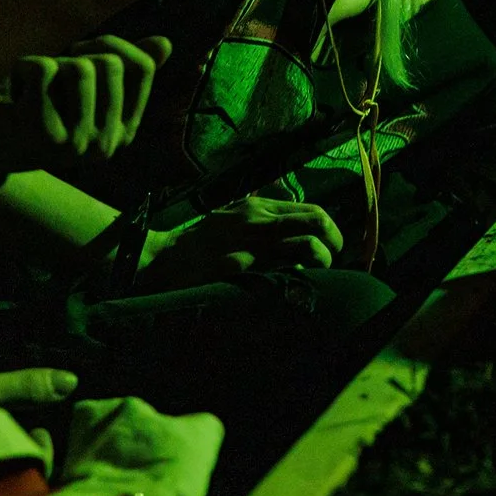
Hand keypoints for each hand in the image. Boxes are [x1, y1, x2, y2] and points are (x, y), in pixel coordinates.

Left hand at [0, 35, 174, 177]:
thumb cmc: (40, 108)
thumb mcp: (86, 89)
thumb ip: (126, 68)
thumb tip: (164, 43)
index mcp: (124, 134)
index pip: (142, 66)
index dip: (113, 44)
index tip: (83, 53)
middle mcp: (105, 146)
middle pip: (110, 63)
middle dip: (77, 54)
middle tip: (53, 77)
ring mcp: (73, 144)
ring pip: (80, 66)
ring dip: (52, 63)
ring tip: (35, 87)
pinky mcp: (37, 132)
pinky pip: (43, 68)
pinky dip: (23, 66)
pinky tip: (14, 90)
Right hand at [131, 196, 343, 293]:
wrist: (161, 258)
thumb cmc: (200, 240)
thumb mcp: (233, 215)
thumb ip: (264, 217)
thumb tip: (297, 226)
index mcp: (259, 208)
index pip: (312, 210)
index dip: (331, 229)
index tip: (333, 244)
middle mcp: (259, 222)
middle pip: (317, 222)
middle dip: (334, 242)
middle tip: (332, 259)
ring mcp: (251, 245)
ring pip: (307, 245)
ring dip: (321, 261)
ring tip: (316, 274)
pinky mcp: (240, 268)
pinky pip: (282, 272)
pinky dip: (295, 278)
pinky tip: (292, 286)